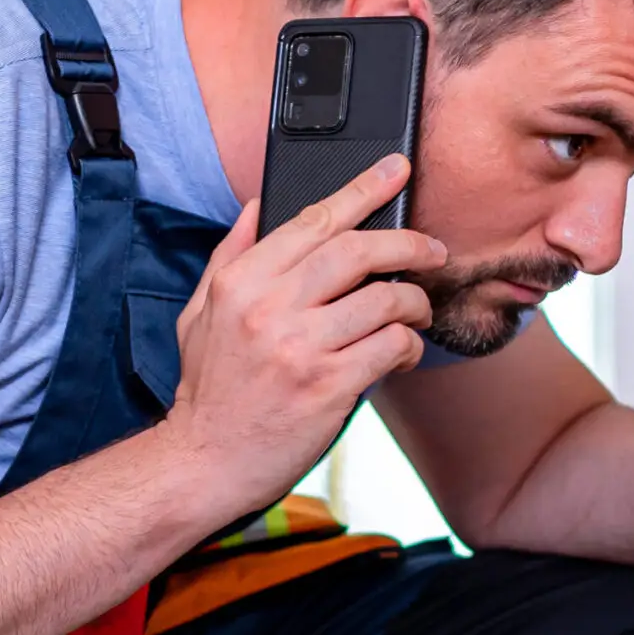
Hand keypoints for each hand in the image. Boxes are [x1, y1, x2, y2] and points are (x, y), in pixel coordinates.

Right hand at [162, 155, 445, 514]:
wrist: (203, 464)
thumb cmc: (209, 392)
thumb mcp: (200, 314)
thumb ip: (230, 256)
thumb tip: (254, 207)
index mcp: (241, 282)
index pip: (313, 220)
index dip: (363, 189)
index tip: (397, 170)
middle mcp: (269, 307)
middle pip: (358, 250)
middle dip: (408, 242)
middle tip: (432, 250)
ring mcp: (299, 347)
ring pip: (384, 299)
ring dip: (415, 302)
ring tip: (417, 312)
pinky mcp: (327, 386)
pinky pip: (390, 347)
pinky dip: (408, 346)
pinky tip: (402, 353)